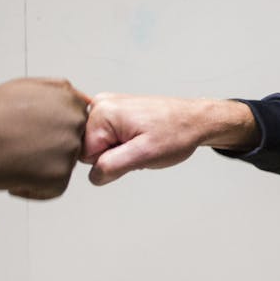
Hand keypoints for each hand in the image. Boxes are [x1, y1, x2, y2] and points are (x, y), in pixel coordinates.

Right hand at [0, 78, 90, 198]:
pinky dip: (34, 188)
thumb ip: (53, 91)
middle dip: (49, 148)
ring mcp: (70, 148)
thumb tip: (78, 98)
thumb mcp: (22, 87)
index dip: (51, 129)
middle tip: (18, 145)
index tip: (31, 132)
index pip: (75, 117)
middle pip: (71, 142)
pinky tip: (14, 173)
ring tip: (13, 156)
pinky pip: (53, 188)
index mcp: (66, 96)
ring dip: (40, 168)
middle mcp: (74, 120)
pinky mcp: (61, 176)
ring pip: (62, 165)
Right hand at [83, 94, 255, 185]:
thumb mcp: (144, 155)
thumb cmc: (176, 133)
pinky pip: (107, 138)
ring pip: (99, 145)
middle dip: (112, 156)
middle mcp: (100, 104)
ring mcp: (107, 106)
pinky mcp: (114, 112)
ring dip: (118, 152)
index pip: (84, 154)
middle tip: (137, 149)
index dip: (108, 161)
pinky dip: (121, 145)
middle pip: (89, 148)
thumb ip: (112, 166)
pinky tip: (137, 139)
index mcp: (102, 111)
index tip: (130, 152)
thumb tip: (93, 176)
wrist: (195, 121)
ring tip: (140, 143)